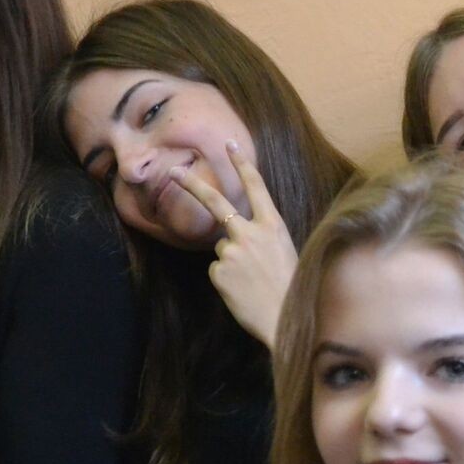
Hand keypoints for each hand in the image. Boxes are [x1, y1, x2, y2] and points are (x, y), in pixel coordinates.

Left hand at [172, 141, 297, 349]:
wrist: (284, 318)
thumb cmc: (291, 287)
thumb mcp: (285, 251)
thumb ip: (262, 236)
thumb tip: (233, 236)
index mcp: (272, 225)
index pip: (255, 187)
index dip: (242, 164)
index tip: (229, 145)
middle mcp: (250, 233)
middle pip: (215, 202)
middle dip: (191, 184)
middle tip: (173, 171)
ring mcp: (232, 251)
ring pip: (222, 247)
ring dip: (232, 261)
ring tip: (252, 281)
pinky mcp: (218, 271)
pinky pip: (217, 269)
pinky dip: (227, 279)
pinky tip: (243, 290)